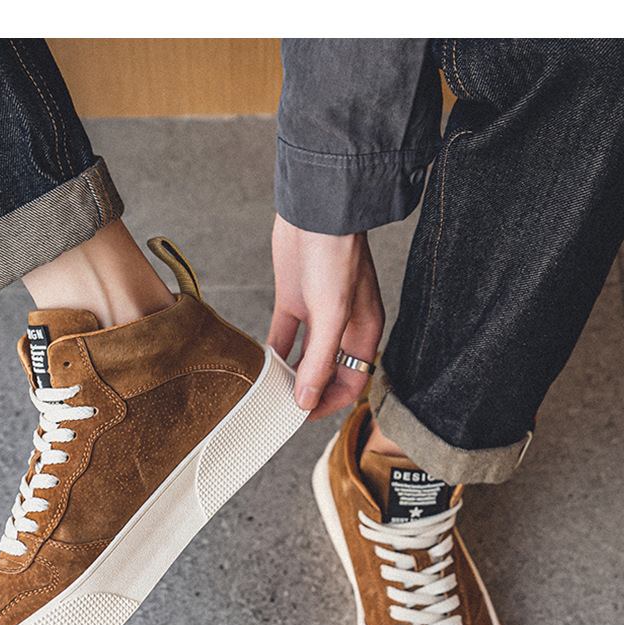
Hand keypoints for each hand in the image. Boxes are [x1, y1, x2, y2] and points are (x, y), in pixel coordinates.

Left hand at [268, 213, 384, 420]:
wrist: (316, 209)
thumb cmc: (336, 255)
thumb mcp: (332, 314)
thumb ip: (320, 360)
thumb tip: (306, 399)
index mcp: (363, 333)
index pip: (351, 383)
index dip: (328, 403)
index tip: (301, 415)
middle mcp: (342, 328)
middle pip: (326, 374)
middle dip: (307, 392)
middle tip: (281, 407)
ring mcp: (317, 315)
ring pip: (303, 357)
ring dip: (288, 374)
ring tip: (268, 390)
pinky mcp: (293, 300)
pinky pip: (284, 336)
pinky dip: (274, 352)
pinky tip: (261, 365)